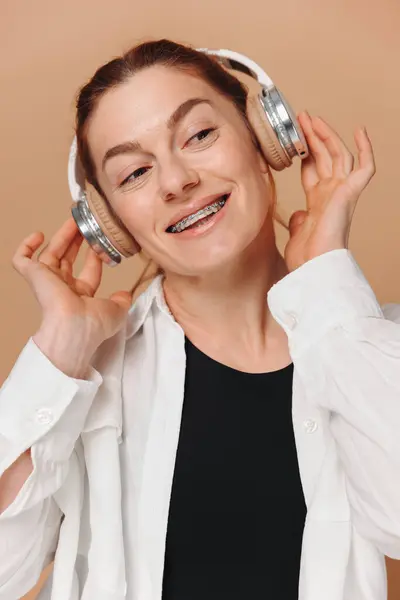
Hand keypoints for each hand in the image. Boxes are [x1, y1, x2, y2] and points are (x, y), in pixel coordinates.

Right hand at [12, 218, 133, 352]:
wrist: (75, 327)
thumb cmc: (94, 324)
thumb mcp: (117, 311)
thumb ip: (122, 300)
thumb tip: (125, 295)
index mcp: (81, 296)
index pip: (89, 271)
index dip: (95, 256)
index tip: (102, 242)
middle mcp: (63, 288)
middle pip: (68, 258)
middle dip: (77, 241)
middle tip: (86, 224)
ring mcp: (47, 281)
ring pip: (51, 253)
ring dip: (61, 236)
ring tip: (74, 220)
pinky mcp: (33, 276)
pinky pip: (21, 259)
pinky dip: (26, 247)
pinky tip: (38, 235)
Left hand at [284, 112, 375, 271]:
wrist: (314, 266)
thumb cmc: (305, 257)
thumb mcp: (296, 233)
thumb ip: (299, 220)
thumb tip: (299, 213)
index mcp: (318, 203)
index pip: (312, 171)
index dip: (303, 154)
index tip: (292, 140)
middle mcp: (331, 195)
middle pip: (323, 158)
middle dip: (311, 137)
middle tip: (300, 119)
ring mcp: (341, 192)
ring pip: (338, 155)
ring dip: (325, 135)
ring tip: (310, 118)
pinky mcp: (350, 193)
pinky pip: (365, 168)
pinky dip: (366, 149)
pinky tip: (360, 131)